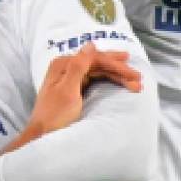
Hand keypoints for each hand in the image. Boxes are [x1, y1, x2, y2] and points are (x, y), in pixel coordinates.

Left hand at [17, 43, 142, 144]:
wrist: (42, 137)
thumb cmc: (55, 116)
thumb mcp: (68, 91)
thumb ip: (78, 66)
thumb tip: (90, 44)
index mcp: (63, 64)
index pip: (95, 59)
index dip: (115, 65)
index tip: (133, 75)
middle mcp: (66, 68)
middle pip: (97, 64)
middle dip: (118, 70)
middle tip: (138, 76)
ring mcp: (69, 78)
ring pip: (97, 72)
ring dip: (116, 76)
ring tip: (134, 82)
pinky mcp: (73, 89)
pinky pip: (94, 80)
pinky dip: (107, 81)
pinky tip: (117, 81)